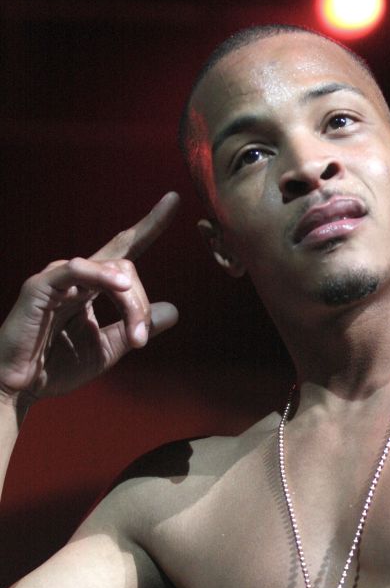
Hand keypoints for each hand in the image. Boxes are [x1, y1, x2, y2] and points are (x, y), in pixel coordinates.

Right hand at [0, 192, 179, 405]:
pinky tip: (120, 285)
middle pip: (126, 266)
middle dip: (141, 304)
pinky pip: (75, 269)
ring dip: (131, 305)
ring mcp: (58, 277)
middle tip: (140, 340)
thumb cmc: (56, 367)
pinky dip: (100, 274)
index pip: (124, 249)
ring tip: (135, 337)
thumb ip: (137, 328)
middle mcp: (76, 276)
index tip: (173, 199)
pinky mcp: (40, 286)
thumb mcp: (109, 348)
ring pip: (111, 269)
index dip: (149, 226)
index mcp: (91, 286)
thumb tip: (173, 310)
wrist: (18, 387)